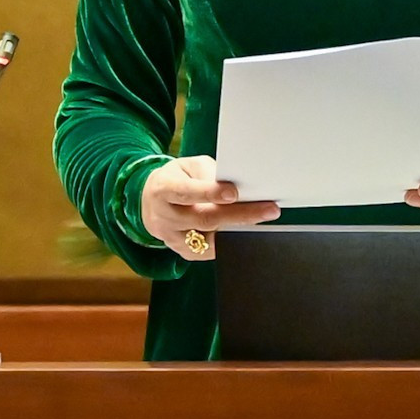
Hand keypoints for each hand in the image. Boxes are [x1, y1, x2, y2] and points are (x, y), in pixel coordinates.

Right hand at [139, 154, 279, 260]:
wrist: (151, 201)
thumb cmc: (178, 179)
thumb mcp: (189, 166)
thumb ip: (210, 175)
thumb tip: (237, 188)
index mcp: (164, 189)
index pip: (188, 192)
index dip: (211, 193)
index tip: (234, 193)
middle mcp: (165, 216)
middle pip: (204, 219)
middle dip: (239, 215)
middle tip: (268, 210)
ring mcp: (172, 238)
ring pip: (210, 240)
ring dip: (240, 231)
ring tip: (265, 222)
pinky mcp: (183, 252)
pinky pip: (211, 251)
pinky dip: (231, 242)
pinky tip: (248, 233)